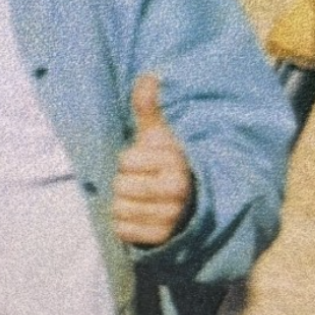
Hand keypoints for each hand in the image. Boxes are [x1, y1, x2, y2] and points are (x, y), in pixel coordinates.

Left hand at [113, 74, 192, 246]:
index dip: (128, 161)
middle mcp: (178, 190)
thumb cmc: (168, 165)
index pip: (126, 161)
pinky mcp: (163, 239)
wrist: (194, 205)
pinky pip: (123, 231)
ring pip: (119, 209)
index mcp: (176, 162)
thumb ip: (148, 109)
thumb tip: (149, 75)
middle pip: (120, 186)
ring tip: (142, 201)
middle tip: (141, 184)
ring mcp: (172, 217)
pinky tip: (140, 218)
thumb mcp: (160, 136)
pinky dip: (125, 226)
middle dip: (124, 184)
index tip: (145, 163)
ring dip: (123, 205)